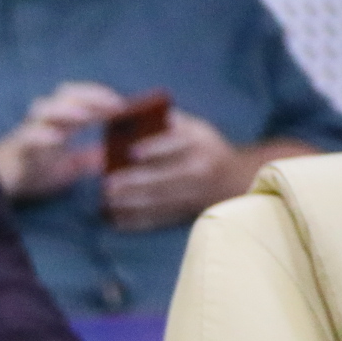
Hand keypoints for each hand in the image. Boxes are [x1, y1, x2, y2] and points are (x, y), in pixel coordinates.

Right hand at [0, 82, 122, 200]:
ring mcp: (28, 132)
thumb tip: (111, 157)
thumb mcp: (67, 169)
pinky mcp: (17, 148)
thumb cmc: (31, 172)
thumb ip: (86, 160)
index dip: (100, 96)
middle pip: (64, 94)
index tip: (122, 105)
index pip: (80, 97)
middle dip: (89, 95)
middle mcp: (43, 121)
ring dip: (66, 109)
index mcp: (57, 122)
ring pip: (43, 109)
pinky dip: (42, 135)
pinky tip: (57, 140)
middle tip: (111, 105)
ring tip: (86, 116)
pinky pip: (27, 136)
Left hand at [103, 110, 260, 230]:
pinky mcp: (187, 212)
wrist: (233, 178)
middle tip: (109, 185)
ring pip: (160, 200)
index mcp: (198, 141)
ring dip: (131, 203)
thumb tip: (129, 119)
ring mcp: (195, 192)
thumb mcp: (193, 128)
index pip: (176, 143)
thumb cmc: (202, 148)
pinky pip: (160, 219)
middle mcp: (199, 167)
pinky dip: (137, 221)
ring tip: (108, 201)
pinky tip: (117, 219)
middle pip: (164, 177)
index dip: (154, 147)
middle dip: (134, 182)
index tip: (131, 151)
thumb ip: (167, 123)